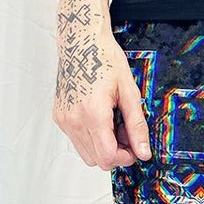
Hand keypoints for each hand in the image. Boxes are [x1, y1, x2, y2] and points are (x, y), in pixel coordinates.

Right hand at [52, 0, 150, 169]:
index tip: (133, 147)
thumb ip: (137, 127)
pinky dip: (91, 138)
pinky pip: (77, 141)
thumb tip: (143, 152)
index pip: (107, 158)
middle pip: (97, 161)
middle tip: (124, 131)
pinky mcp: (59, 117)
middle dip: (115, 153)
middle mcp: (74, 119)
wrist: (81, 42)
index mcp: (93, 113)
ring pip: (86, 154)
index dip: (124, 158)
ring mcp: (64, 119)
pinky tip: (100, 119)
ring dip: (102, 147)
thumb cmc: (104, 60)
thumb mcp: (130, 93)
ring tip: (112, 124)